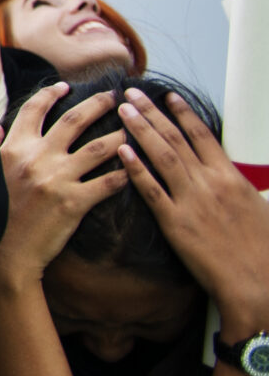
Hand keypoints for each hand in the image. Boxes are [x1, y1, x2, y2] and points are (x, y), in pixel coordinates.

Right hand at [0, 82, 127, 278]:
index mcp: (14, 147)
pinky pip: (107, 183)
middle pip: (74, 120)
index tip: (66, 86)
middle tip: (116, 96)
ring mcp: (57, 178)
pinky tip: (137, 170)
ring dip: (120, 135)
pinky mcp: (74, 202)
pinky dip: (124, 175)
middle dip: (98, 104)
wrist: (0, 253)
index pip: (34, 109)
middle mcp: (37, 156)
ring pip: (98, 148)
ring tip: (135, 129)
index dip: (51, 94)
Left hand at [119, 87, 268, 330]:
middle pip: (176, 139)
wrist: (257, 282)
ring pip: (162, 157)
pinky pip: (151, 191)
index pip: (203, 137)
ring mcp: (192, 201)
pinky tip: (121, 152)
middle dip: (152, 113)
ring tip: (123, 110)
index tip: (168, 96)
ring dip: (141, 130)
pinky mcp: (176, 223)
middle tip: (131, 93)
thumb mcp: (258, 208)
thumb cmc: (262, 250)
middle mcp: (211, 183)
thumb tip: (230, 174)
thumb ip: (239, 186)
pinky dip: (135, 169)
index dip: (184, 114)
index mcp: (232, 177)